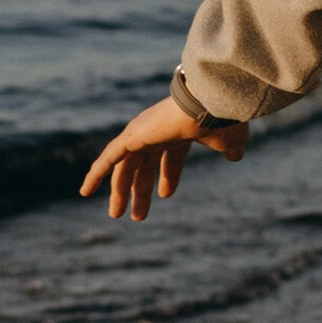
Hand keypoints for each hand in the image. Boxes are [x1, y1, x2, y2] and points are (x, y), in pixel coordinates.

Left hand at [79, 95, 247, 218]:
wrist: (209, 106)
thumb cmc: (222, 121)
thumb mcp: (230, 141)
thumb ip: (230, 149)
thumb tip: (236, 156)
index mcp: (180, 132)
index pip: (170, 158)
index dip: (168, 177)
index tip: (166, 196)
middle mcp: (158, 131)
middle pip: (143, 166)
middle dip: (140, 191)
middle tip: (136, 215)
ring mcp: (142, 133)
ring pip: (125, 167)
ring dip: (119, 191)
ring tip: (116, 215)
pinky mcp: (131, 137)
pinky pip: (108, 158)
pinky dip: (95, 173)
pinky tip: (85, 191)